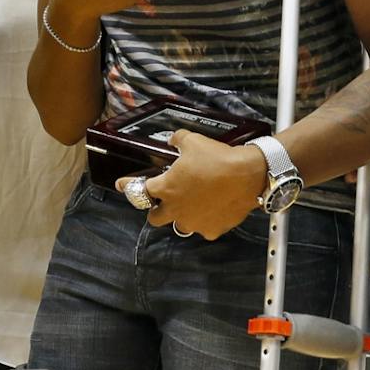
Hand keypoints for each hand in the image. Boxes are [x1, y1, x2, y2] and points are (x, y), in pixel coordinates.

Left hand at [139, 135, 265, 239]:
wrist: (248, 174)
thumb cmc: (217, 157)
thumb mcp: (192, 140)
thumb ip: (177, 140)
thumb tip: (173, 140)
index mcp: (165, 188)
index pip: (137, 190)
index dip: (127, 185)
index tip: (121, 185)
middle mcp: (175, 209)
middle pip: (154, 218)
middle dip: (156, 210)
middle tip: (163, 201)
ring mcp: (193, 222)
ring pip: (180, 226)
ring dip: (182, 217)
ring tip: (192, 206)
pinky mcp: (212, 229)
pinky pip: (204, 229)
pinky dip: (206, 222)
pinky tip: (212, 211)